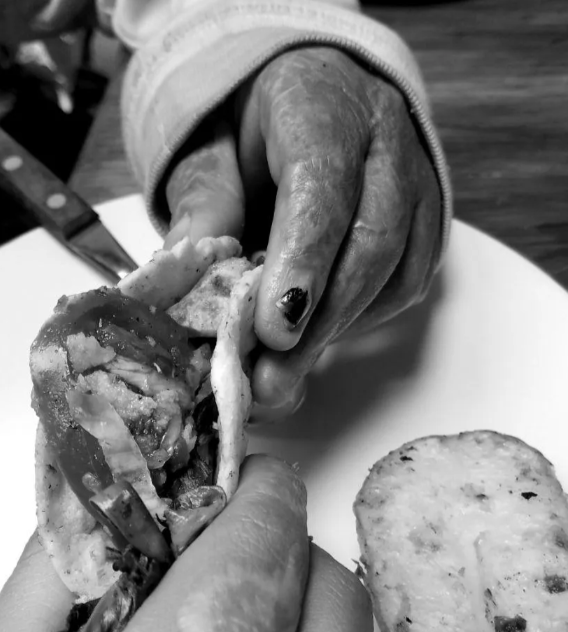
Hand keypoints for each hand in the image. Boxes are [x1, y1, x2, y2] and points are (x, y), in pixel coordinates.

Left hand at [165, 46, 441, 416]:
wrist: (317, 95)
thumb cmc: (256, 126)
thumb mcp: (210, 149)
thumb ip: (203, 205)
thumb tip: (181, 279)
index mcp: (322, 107)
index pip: (322, 188)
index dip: (301, 263)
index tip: (273, 330)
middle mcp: (384, 141)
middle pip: (371, 241)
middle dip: (320, 321)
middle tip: (272, 379)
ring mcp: (417, 182)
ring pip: (398, 270)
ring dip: (340, 331)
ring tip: (286, 374)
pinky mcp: (428, 221)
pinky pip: (409, 283)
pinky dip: (365, 320)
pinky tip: (322, 335)